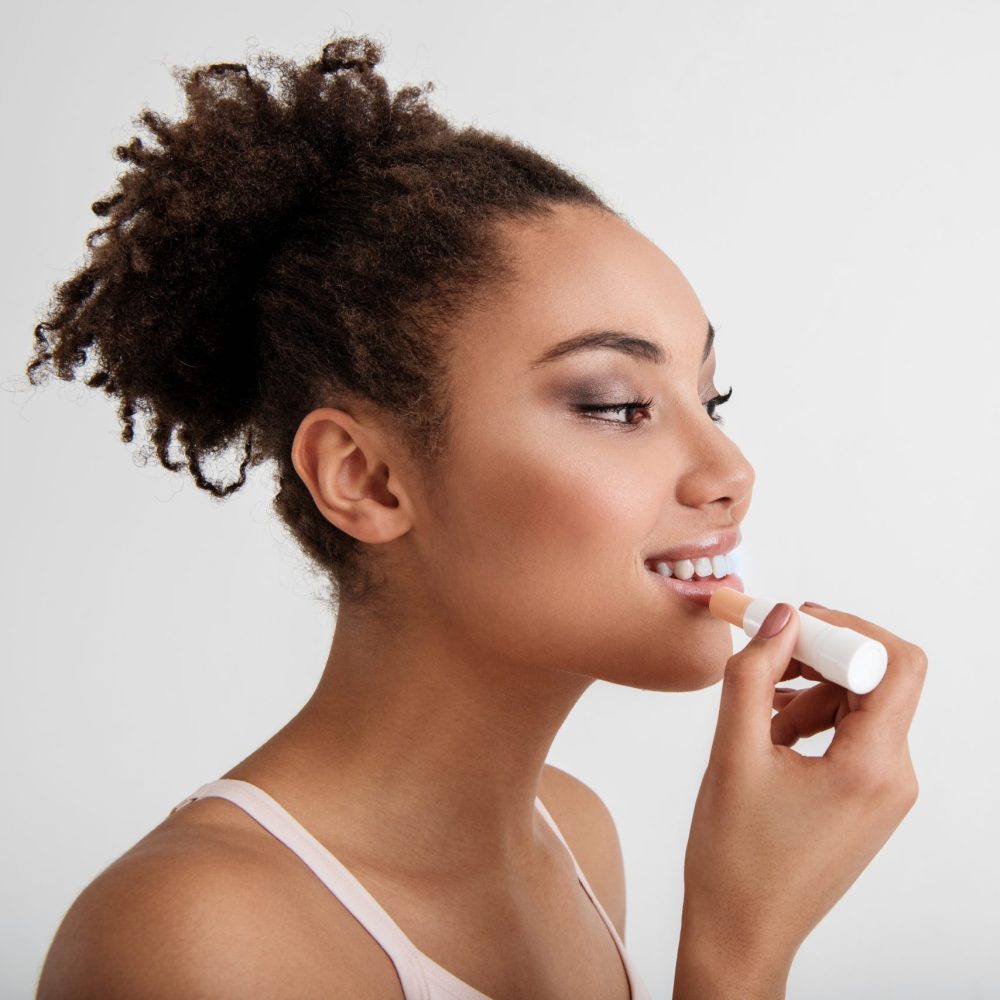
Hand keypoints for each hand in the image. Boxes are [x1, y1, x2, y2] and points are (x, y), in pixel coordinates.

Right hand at [675, 601, 926, 995]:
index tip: (786, 629)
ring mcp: (885, 791)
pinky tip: (769, 735)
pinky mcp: (868, 799)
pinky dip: (813, 718)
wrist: (742, 930)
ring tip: (756, 715)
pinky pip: (852, 734)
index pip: (892, 664)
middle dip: (820, 657)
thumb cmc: (735, 858)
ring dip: (809, 692)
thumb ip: (752, 677)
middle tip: (766, 654)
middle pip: (878, 679)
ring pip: (861, 705)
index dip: (841, 631)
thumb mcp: (733, 754)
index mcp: (872, 768)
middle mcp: (895, 778)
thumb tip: (778, 619)